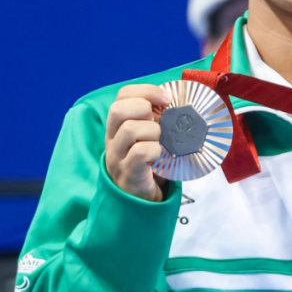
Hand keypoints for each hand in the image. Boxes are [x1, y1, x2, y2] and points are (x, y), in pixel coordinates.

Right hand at [105, 84, 170, 201]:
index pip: (122, 95)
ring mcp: (117, 157)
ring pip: (130, 129)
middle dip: (145, 107)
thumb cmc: (149, 164)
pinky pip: (140, 152)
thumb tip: (179, 98)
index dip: (146, 90)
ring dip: (153, 131)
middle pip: (118, 109)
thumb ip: (158, 118)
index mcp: (118, 125)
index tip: (167, 98)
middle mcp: (112, 139)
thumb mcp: (150, 137)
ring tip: (160, 142)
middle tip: (160, 121)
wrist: (141, 200)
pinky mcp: (128, 173)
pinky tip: (160, 156)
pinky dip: (155, 150)